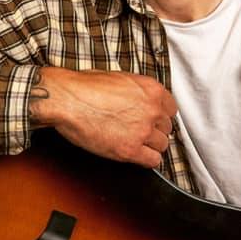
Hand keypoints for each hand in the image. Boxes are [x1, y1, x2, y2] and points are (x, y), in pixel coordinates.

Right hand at [29, 67, 177, 167]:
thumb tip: (141, 99)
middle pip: (167, 127)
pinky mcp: (130, 150)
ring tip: (138, 143)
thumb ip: (138, 91)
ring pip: (162, 145)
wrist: (69, 100)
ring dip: (151, 145)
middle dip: (155, 130)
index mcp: (151, 89)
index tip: (155, 120)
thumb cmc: (86, 87)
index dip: (161, 115)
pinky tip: (138, 155)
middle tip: (142, 131)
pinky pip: (153, 161)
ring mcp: (143, 131)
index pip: (171, 109)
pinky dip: (147, 160)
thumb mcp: (121, 78)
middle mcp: (152, 110)